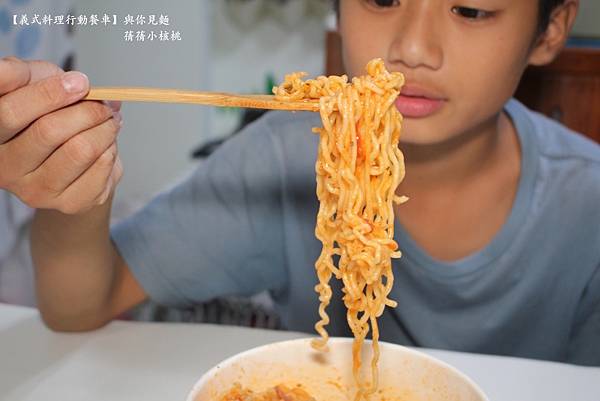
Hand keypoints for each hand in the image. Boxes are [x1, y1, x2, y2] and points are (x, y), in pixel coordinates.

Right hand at [0, 56, 122, 214]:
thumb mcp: (31, 85)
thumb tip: (47, 77)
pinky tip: (107, 145)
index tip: (79, 82)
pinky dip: (111, 149)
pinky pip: (101, 168)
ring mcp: (34, 191)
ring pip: (80, 150)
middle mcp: (4, 167)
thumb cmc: (48, 113)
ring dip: (105, 128)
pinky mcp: (67, 203)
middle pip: (49, 131)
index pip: (9, 112)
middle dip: (88, 110)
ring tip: (110, 120)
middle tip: (105, 102)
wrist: (70, 162)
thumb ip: (26, 75)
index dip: (47, 93)